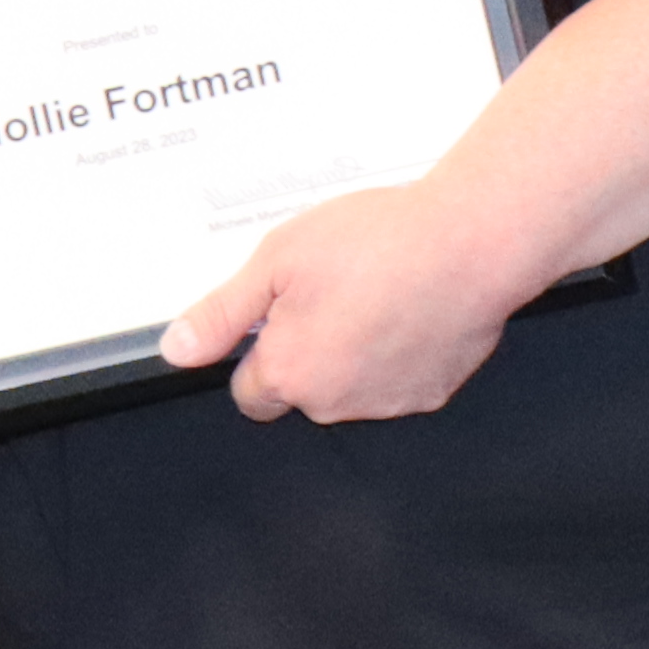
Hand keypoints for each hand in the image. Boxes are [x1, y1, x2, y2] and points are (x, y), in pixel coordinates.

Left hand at [164, 179, 554, 425]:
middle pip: (302, 390)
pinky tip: (407, 306)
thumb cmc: (379, 244)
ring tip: (374, 290)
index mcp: (290, 373)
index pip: (251, 392)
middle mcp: (335, 402)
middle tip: (330, 289)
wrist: (469, 244)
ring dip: (353, 353)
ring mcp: (387, 403)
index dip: (260, 350)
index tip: (280, 315)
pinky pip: (398, 380)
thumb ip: (224, 313)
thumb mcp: (277, 259)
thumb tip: (179, 349)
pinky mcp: (431, 392)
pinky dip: (398, 353)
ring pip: (350, 387)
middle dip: (307, 350)